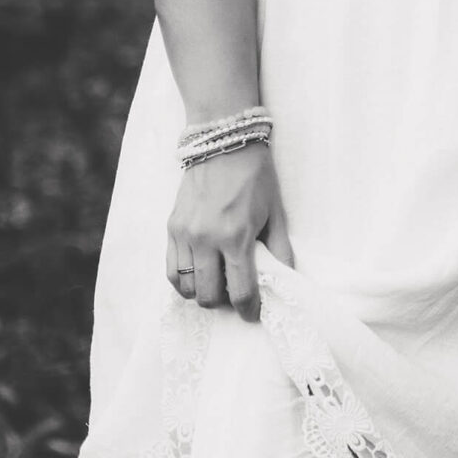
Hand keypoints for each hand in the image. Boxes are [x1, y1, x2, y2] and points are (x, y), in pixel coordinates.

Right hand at [166, 141, 293, 320]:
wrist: (223, 143)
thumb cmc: (255, 177)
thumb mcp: (276, 213)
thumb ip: (280, 249)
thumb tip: (287, 279)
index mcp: (236, 236)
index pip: (240, 290)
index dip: (249, 310)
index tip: (253, 314)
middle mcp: (206, 240)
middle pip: (209, 295)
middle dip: (225, 302)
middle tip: (236, 294)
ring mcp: (185, 235)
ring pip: (186, 288)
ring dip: (202, 293)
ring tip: (217, 284)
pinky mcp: (171, 228)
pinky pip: (170, 270)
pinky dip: (182, 282)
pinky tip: (197, 277)